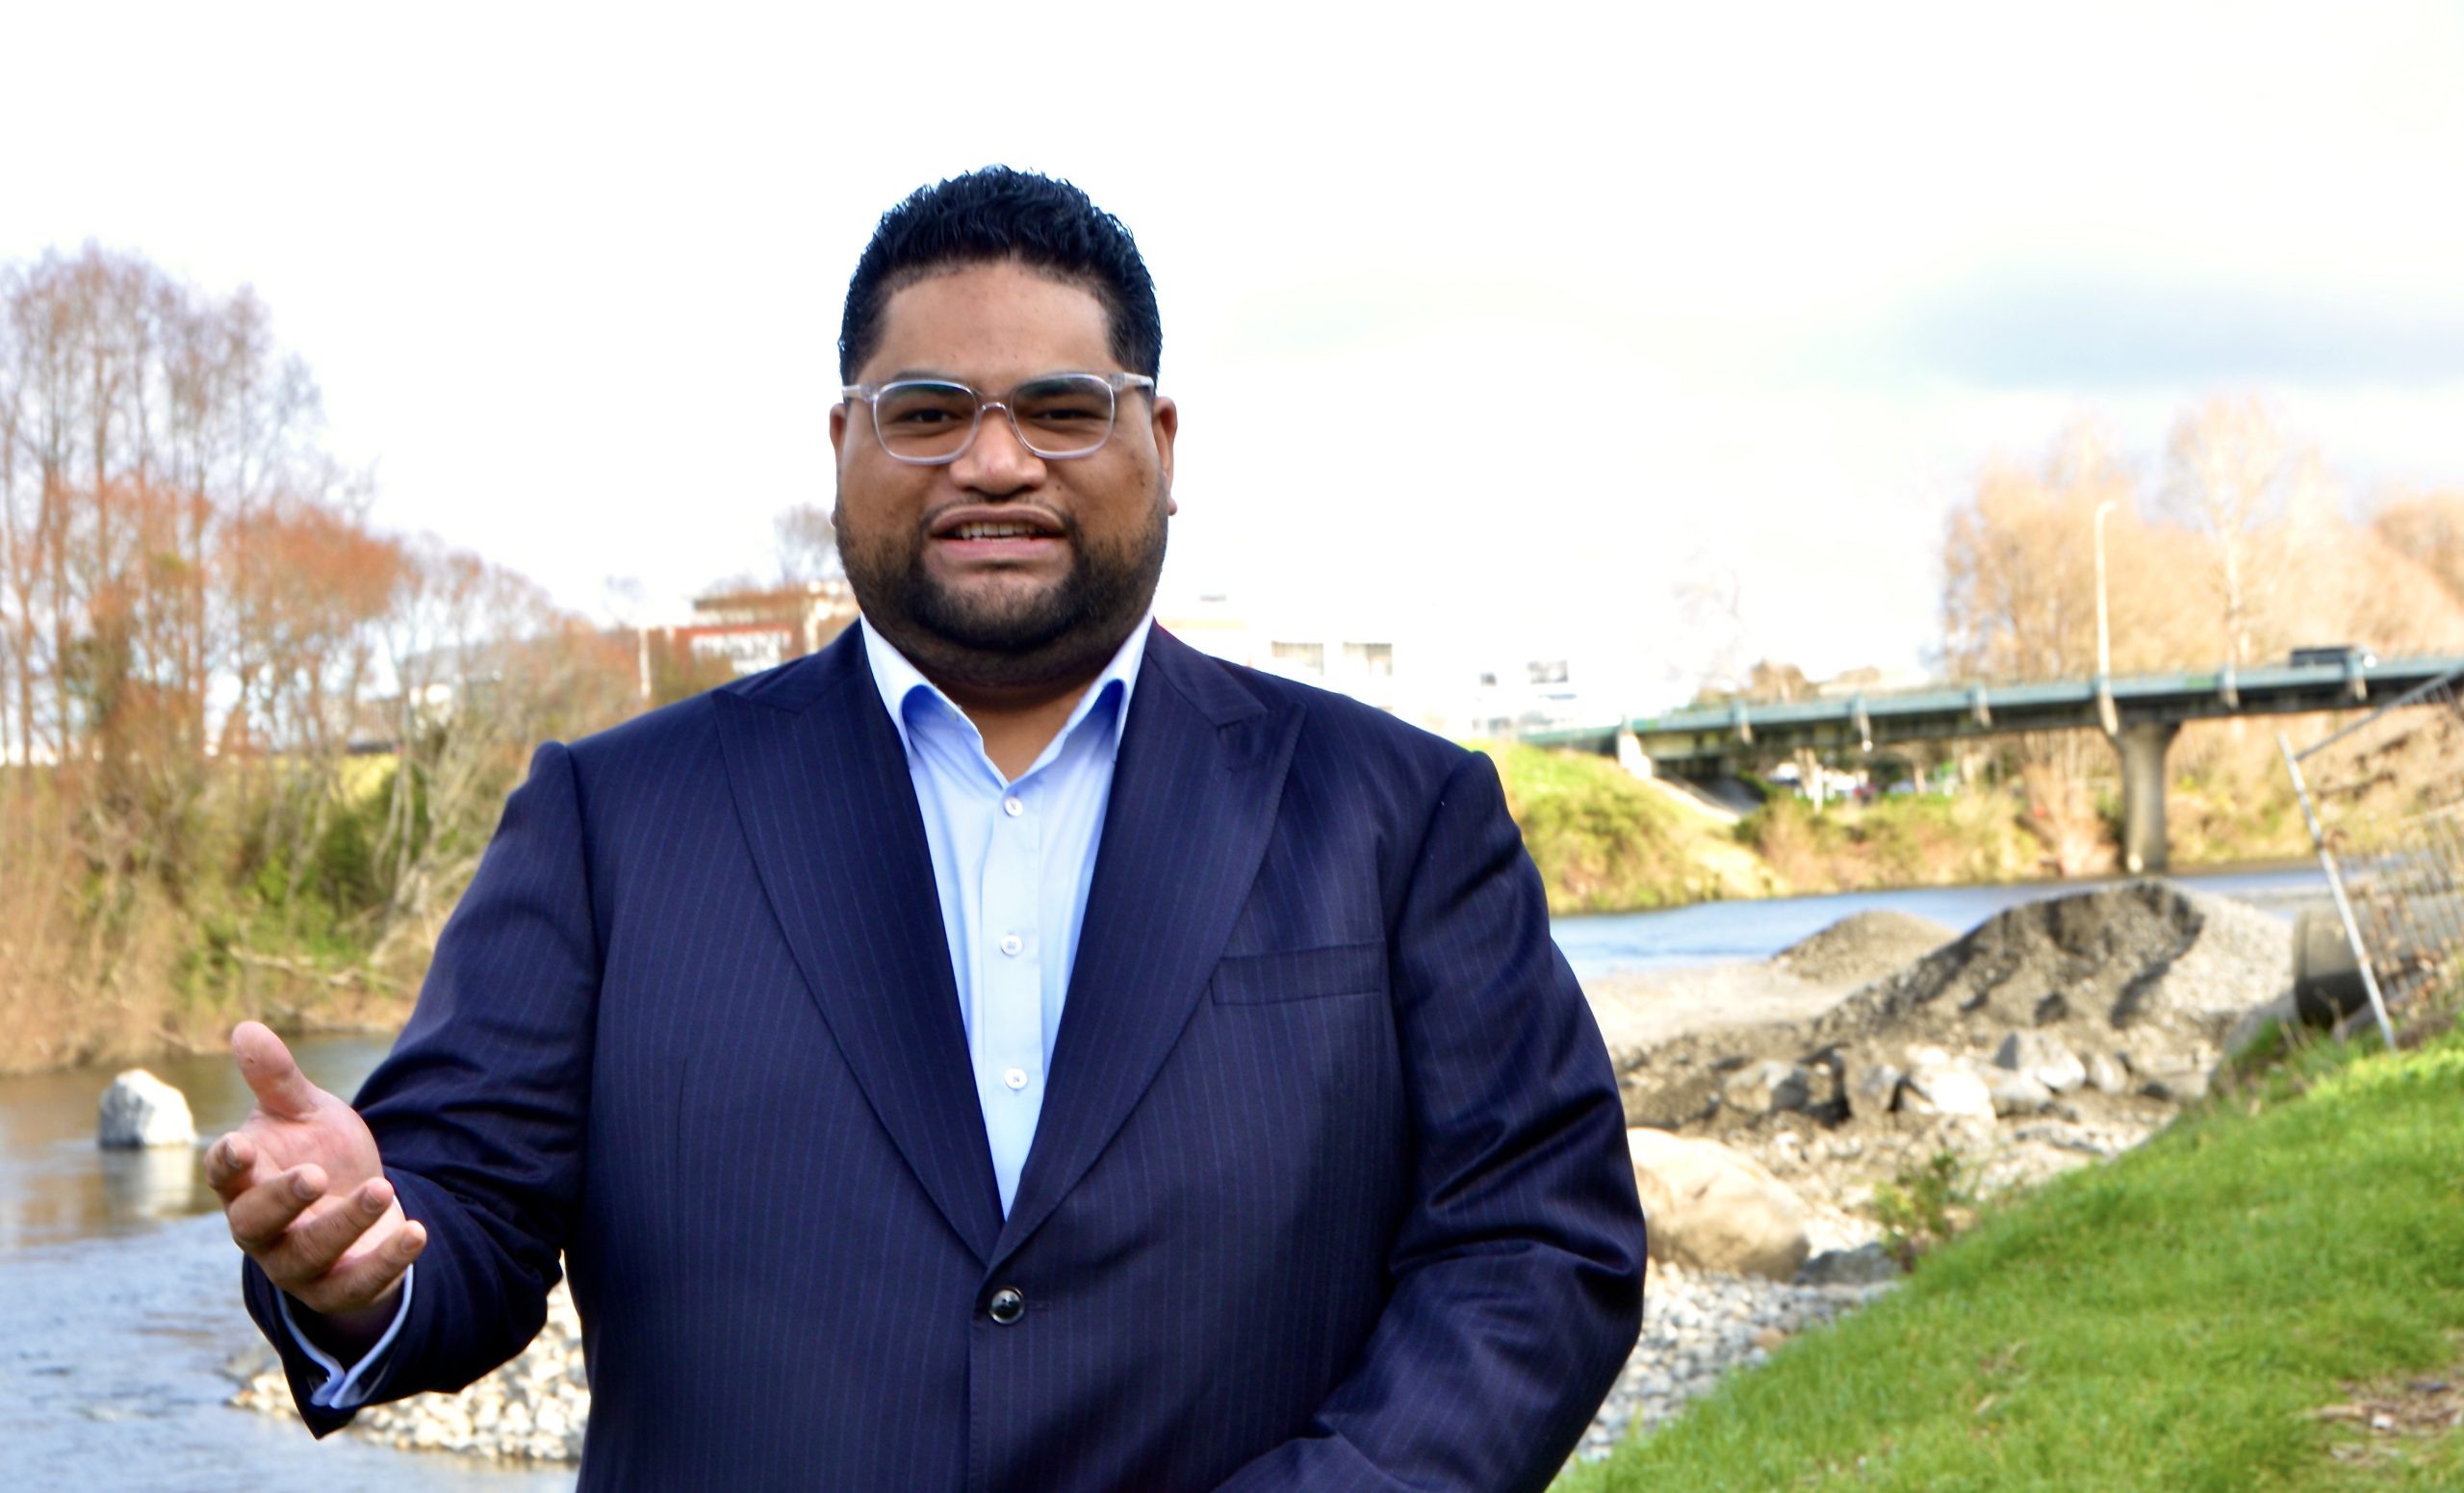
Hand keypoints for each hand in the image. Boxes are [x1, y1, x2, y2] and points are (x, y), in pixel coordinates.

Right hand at [207, 1022, 427, 1333]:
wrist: (362, 1205)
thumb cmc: (318, 1153)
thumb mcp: (305, 1113)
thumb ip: (278, 1079)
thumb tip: (246, 1028)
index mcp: (245, 1183)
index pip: (223, 1177)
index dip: (228, 1164)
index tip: (242, 1145)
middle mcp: (261, 1229)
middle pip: (256, 1224)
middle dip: (283, 1200)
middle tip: (317, 1174)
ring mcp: (297, 1264)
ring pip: (308, 1255)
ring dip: (344, 1224)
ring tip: (382, 1188)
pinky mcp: (339, 1288)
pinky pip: (357, 1285)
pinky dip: (387, 1262)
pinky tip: (417, 1232)